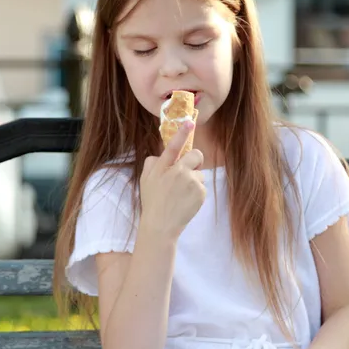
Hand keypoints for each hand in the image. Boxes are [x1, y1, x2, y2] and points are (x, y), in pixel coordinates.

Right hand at [140, 122, 205, 238]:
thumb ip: (152, 163)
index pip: (172, 146)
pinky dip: (197, 193)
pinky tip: (186, 202)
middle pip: (196, 155)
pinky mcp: (200, 192)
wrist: (160, 226)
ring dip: (194, 181)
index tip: (189, 122)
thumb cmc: (152, 202)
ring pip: (200, 174)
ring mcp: (189, 182)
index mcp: (161, 167)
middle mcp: (176, 172)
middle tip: (187, 173)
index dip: (181, 133)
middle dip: (195, 161)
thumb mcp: (145, 180)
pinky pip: (202, 186)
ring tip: (182, 195)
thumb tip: (161, 154)